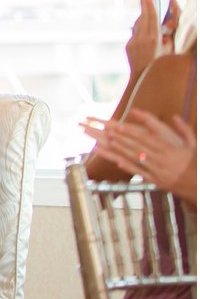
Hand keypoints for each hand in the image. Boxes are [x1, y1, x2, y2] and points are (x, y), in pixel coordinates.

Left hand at [80, 109, 196, 202]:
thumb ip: (184, 130)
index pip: (146, 138)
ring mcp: (157, 171)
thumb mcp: (194, 145)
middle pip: (137, 147)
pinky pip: (139, 173)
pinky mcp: (156, 181)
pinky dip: (128, 167)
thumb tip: (174, 116)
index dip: (131, 132)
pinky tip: (117, 161)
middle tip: (107, 131)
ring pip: (136, 159)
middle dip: (121, 139)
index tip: (118, 125)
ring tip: (108, 142)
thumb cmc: (196, 163)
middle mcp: (162, 160)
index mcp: (170, 150)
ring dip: (120, 150)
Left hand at [125, 0, 163, 75]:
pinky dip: (140, 31)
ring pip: (137, 26)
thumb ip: (167, 39)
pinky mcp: (128, 46)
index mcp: (153, 39)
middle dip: (143, 7)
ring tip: (146, 12)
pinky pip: (135, 35)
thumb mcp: (168, 51)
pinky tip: (145, 34)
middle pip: (142, 18)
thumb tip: (164, 31)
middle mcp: (141, 39)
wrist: (143, 78)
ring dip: (142, 18)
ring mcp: (133, 42)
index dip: (149, 6)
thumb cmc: (160, 65)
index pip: (151, 18)